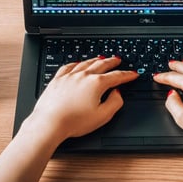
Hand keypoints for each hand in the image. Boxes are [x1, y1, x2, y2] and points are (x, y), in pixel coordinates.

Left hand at [20, 56, 138, 143]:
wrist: (49, 123)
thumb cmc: (74, 122)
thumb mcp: (103, 116)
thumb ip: (115, 102)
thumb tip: (117, 93)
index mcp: (96, 84)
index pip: (116, 76)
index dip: (127, 75)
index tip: (132, 74)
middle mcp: (83, 76)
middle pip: (102, 65)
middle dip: (112, 62)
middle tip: (118, 59)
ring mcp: (69, 76)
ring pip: (86, 63)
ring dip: (96, 60)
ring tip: (101, 58)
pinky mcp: (57, 80)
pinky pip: (69, 66)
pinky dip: (76, 63)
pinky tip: (78, 64)